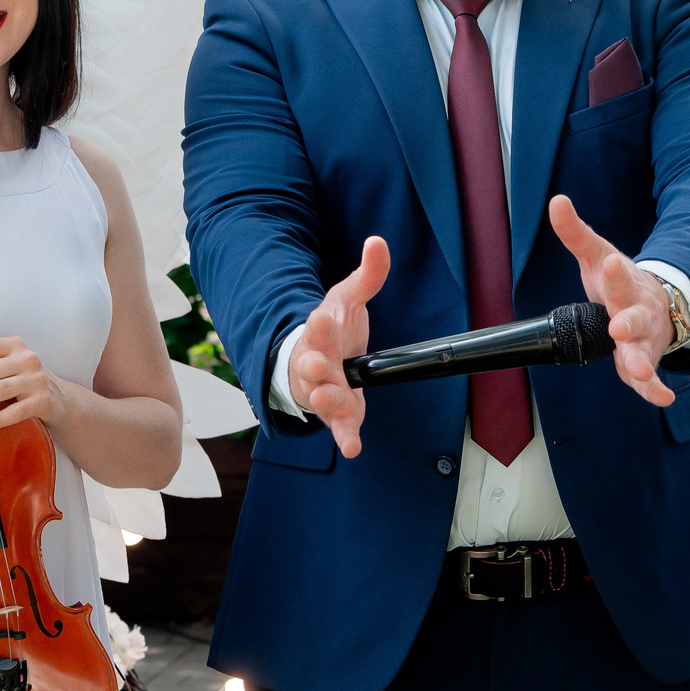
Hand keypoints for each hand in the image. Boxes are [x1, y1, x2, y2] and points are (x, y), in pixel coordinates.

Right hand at [287, 236, 389, 457]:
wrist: (316, 359)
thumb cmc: (333, 328)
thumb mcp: (349, 297)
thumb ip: (368, 275)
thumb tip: (378, 242)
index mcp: (319, 333)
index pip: (317, 327)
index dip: (320, 323)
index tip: (322, 316)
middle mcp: (315, 363)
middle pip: (311, 366)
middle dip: (313, 366)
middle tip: (317, 366)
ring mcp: (322, 390)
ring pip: (321, 398)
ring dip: (325, 400)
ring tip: (328, 401)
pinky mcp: (337, 413)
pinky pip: (339, 427)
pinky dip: (344, 438)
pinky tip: (352, 448)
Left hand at [548, 195, 675, 406]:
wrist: (658, 304)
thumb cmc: (619, 282)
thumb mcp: (597, 255)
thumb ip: (575, 233)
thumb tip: (556, 201)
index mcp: (624, 286)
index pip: (618, 277)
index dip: (616, 272)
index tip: (614, 263)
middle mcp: (637, 313)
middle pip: (634, 318)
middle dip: (628, 323)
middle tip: (619, 326)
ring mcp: (644, 339)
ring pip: (643, 351)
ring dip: (642, 362)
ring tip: (639, 371)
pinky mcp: (645, 362)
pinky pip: (650, 379)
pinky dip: (656, 389)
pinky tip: (664, 399)